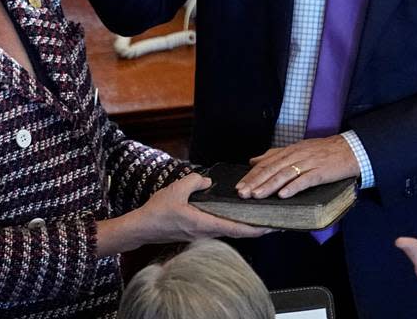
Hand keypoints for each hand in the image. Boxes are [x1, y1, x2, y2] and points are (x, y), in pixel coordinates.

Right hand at [126, 173, 269, 247]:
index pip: (236, 229)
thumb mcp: (176, 189)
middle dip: (256, 229)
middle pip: (237, 232)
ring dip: (244, 227)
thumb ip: (195, 182)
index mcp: (204, 224)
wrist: (142, 228)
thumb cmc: (158, 212)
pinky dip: (232, 224)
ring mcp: (202, 235)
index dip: (256, 228)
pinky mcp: (196, 233)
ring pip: (229, 231)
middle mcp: (206, 233)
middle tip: (274, 222)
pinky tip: (235, 216)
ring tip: (258, 218)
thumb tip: (207, 182)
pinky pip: (219, 229)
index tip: (272, 227)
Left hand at [236, 136, 359, 198]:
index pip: (266, 162)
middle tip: (242, 193)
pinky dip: (293, 187)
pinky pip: (305, 180)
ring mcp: (308, 163)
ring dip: (269, 186)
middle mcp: (296, 155)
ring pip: (285, 174)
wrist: (350, 149)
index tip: (239, 185)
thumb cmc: (323, 151)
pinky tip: (283, 195)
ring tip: (257, 196)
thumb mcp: (297, 149)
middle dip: (255, 181)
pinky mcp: (321, 172)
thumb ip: (275, 155)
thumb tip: (253, 160)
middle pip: (272, 168)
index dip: (252, 174)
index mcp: (290, 150)